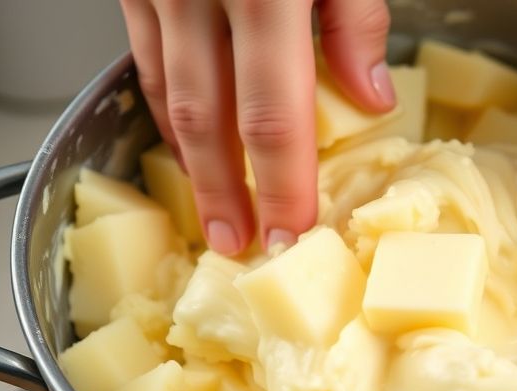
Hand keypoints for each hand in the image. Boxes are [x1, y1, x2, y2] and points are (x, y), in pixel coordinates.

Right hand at [119, 0, 394, 253]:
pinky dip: (166, 107)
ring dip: (192, 159)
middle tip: (237, 243)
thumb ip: (357, 19)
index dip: (280, 185)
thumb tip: (372, 96)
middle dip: (223, 193)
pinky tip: (185, 139)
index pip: (273, 116)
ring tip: (213, 206)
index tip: (289, 233)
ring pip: (170, 95)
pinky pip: (145, 58)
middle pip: (209, 120)